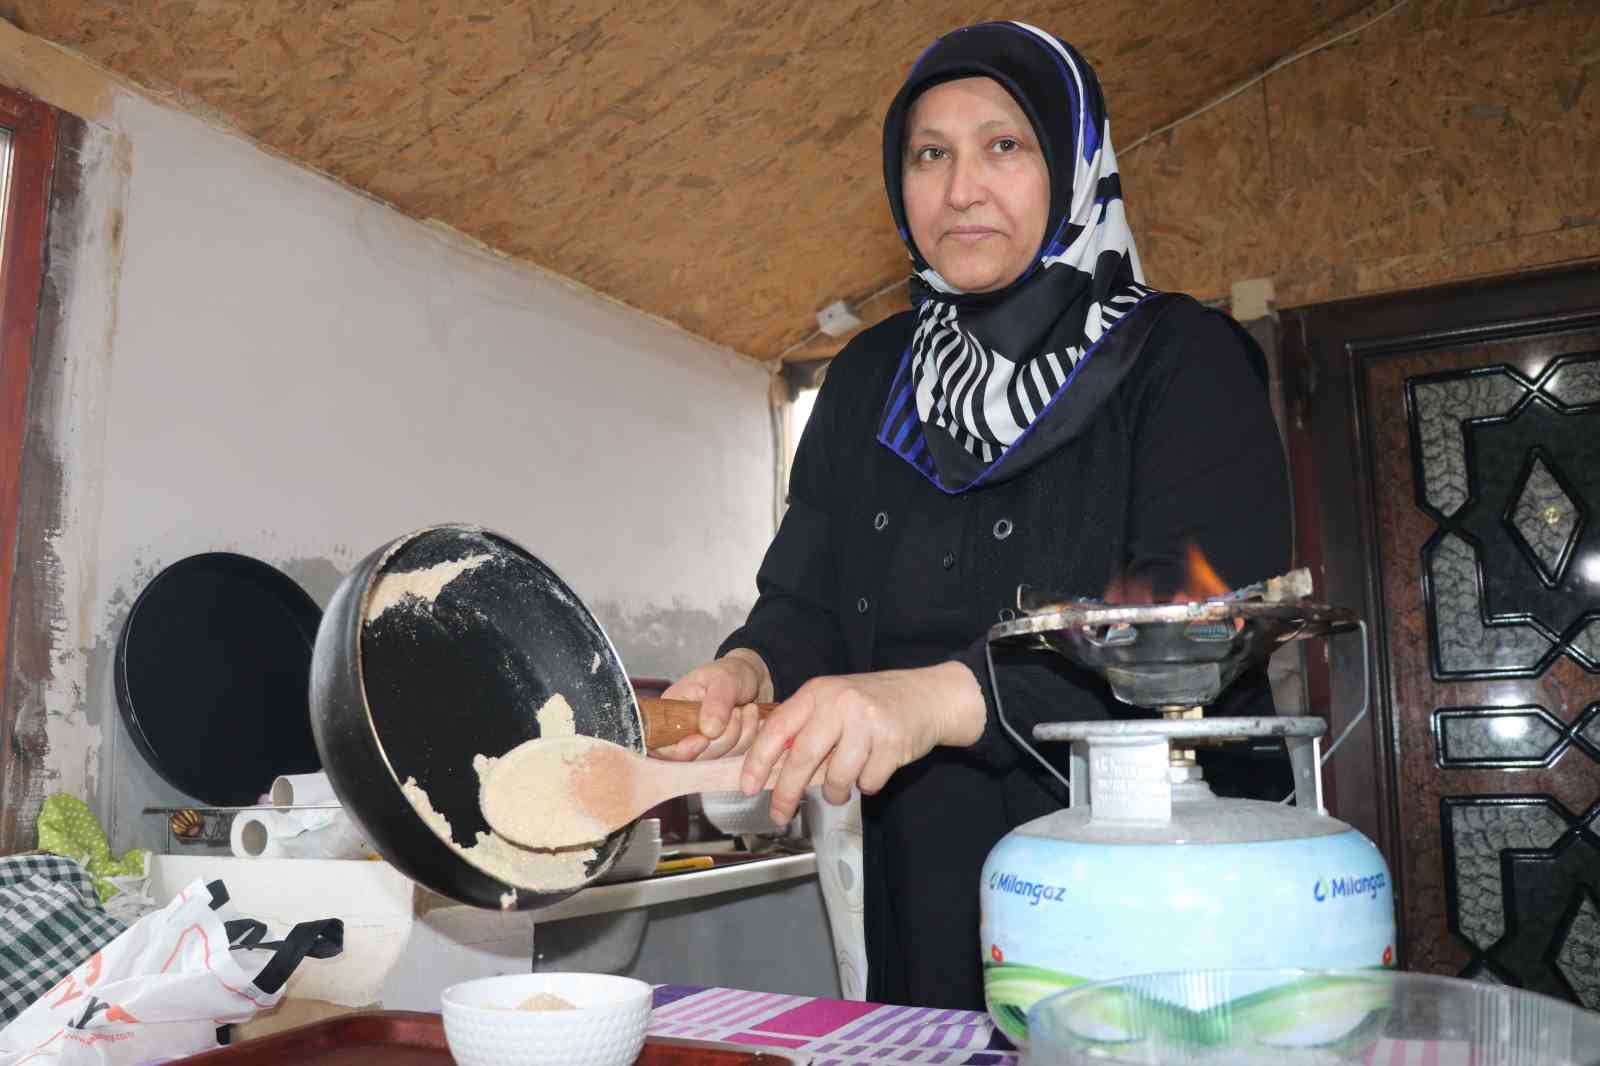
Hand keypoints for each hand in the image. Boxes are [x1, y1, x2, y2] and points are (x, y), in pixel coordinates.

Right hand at [652, 649, 772, 760]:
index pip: (663, 748)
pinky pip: (735, 759)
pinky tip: (752, 720)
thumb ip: (716, 702)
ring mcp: (704, 748)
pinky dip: (749, 740)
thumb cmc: (731, 673)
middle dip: (724, 736)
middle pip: (695, 758)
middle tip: (737, 711)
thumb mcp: (723, 678)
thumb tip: (709, 730)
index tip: (703, 739)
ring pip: (718, 760)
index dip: (680, 752)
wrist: (754, 679)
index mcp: (671, 716)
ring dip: (741, 735)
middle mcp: (684, 736)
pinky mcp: (723, 753)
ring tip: (747, 709)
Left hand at [740, 661, 985, 823]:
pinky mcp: (893, 742)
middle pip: (802, 758)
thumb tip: (772, 769)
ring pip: (837, 777)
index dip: (758, 761)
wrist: (927, 696)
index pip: (778, 729)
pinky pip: (868, 782)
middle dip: (787, 793)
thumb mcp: (833, 702)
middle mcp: (840, 703)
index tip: (748, 787)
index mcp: (818, 693)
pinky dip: (866, 786)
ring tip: (841, 788)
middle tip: (780, 815)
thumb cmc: (872, 704)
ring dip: (835, 792)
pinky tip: (872, 770)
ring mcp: (868, 722)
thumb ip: (805, 727)